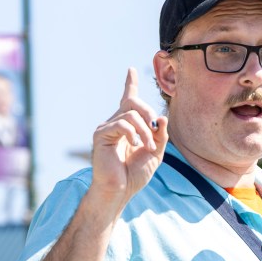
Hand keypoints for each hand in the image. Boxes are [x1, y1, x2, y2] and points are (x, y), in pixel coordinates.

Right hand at [88, 68, 168, 210]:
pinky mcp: (101, 135)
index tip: (131, 70)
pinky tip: (134, 145)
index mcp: (128, 126)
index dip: (130, 84)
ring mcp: (106, 128)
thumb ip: (160, 135)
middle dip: (149, 113)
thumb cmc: (135, 174)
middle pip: (133, 102)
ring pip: (131, 114)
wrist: (121, 190)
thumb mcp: (155, 152)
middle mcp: (115, 123)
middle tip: (156, 130)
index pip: (128, 100)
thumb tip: (161, 117)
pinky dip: (133, 134)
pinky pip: (121, 124)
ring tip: (147, 147)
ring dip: (145, 131)